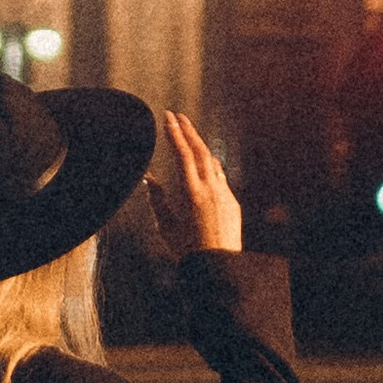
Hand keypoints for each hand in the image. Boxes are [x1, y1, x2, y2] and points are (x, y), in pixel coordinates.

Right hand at [147, 112, 242, 258]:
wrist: (219, 267)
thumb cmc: (188, 250)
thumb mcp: (166, 226)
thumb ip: (158, 200)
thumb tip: (150, 179)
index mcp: (191, 193)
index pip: (182, 155)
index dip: (175, 134)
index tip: (168, 117)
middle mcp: (210, 189)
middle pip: (200, 151)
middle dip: (188, 130)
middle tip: (178, 116)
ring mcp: (224, 195)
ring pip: (212, 162)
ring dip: (199, 146)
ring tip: (189, 135)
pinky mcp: (232, 203)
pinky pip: (220, 177)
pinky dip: (209, 165)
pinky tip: (204, 163)